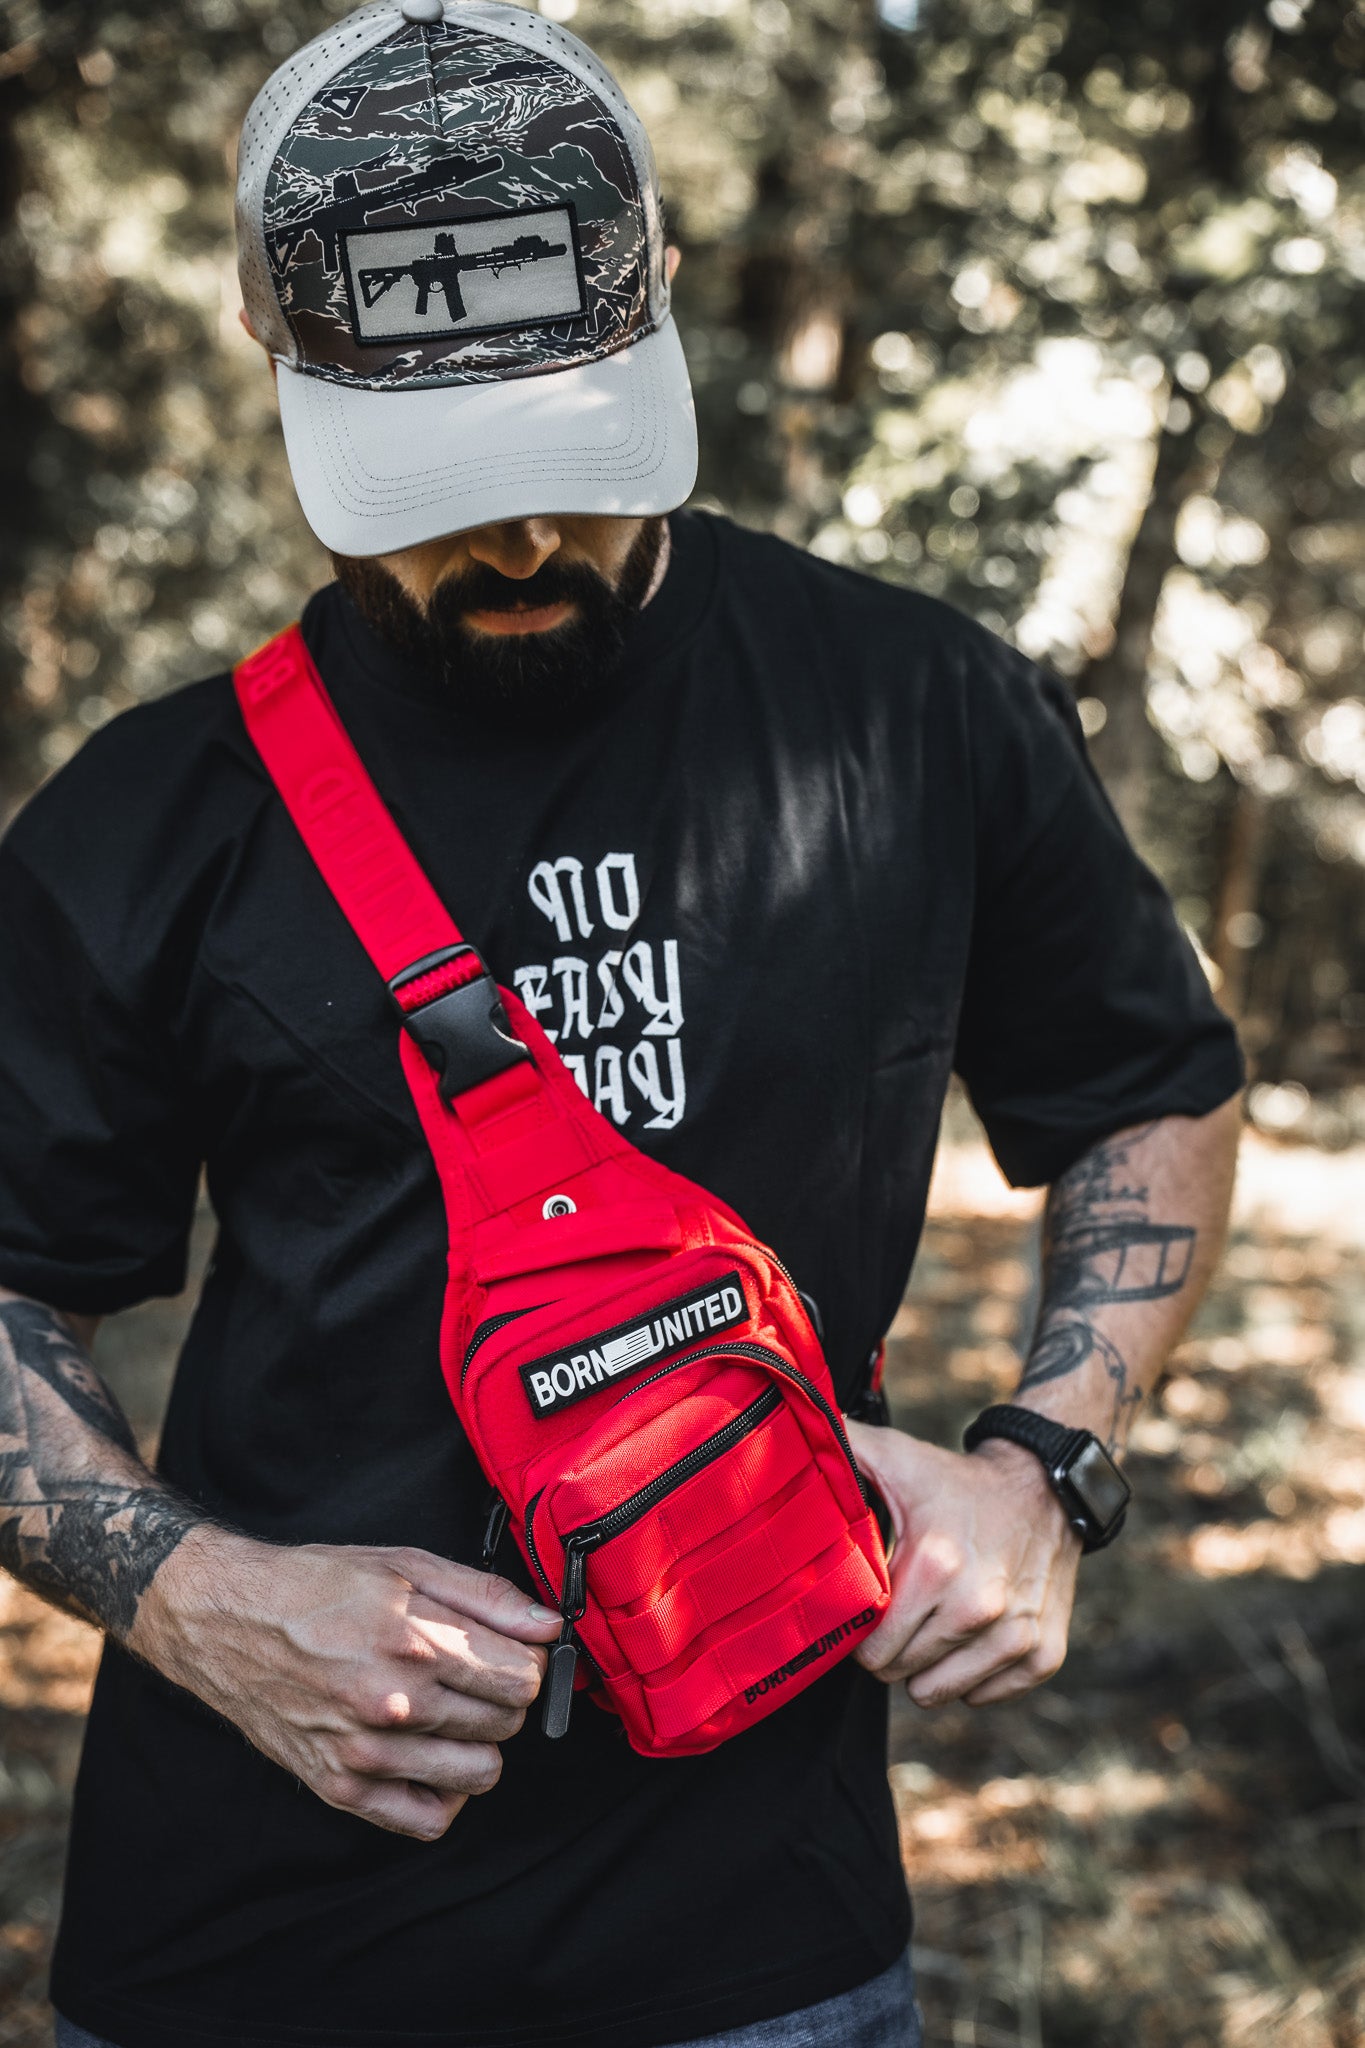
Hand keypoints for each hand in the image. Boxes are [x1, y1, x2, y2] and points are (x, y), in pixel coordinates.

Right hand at [130, 1528, 561, 1839]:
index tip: (514, 1651)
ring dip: (478, 1742)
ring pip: (480, 1772)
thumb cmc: (316, 1586)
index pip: (522, 1677)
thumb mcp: (404, 1566)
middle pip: (506, 1723)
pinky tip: (428, 1755)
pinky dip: (442, 1792)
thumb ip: (485, 1595)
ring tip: (451, 1711)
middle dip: (504, 1696)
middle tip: (474, 1673)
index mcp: (413, 1640)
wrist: (227, 1621)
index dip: (529, 1661)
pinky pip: (429, 1819)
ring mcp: (366, 1753)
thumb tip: (549, 1623)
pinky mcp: (341, 1788)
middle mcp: (392, 1703)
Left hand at [847, 1419, 1081, 1707]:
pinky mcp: (1046, 1655)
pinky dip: (970, 1673)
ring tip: (933, 1618)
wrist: (1043, 1485)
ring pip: (937, 1693)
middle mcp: (979, 1608)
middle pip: (900, 1674)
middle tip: (900, 1608)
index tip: (869, 1605)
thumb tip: (782, 1431)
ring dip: (927, 1665)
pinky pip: (981, 1695)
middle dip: (891, 1649)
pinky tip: (971, 1630)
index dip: (860, 1633)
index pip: (871, 1651)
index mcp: (935, 1567)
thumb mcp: (894, 1457)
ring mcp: (1017, 1636)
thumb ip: (836, 1446)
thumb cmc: (953, 1480)